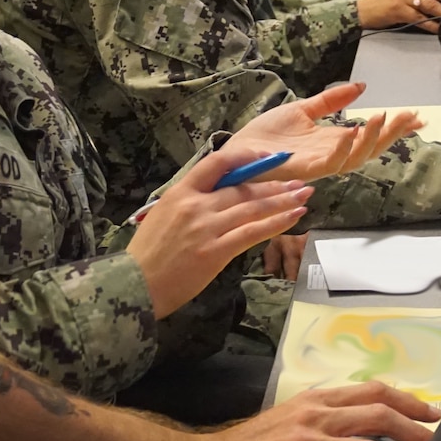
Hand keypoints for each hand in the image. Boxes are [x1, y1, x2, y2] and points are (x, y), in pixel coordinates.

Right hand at [127, 153, 311, 316]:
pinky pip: (253, 232)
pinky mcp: (216, 251)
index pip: (217, 162)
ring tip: (304, 195)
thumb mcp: (164, 215)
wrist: (136, 284)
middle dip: (274, 183)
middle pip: (243, 188)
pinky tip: (293, 217)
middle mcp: (196, 205)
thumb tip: (219, 196)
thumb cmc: (149, 254)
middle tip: (298, 180)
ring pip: (253, 208)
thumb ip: (191, 203)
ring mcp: (207, 228)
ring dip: (283, 201)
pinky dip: (277, 223)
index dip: (245, 157)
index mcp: (180, 192)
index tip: (265, 157)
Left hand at [225, 82, 419, 181]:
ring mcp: (319, 164)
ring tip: (383, 118)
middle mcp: (330, 155)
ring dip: (371, 139)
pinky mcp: (304, 170)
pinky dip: (344, 148)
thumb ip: (331, 101)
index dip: (394, 128)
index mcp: (332, 141)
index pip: (370, 135)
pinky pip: (330, 163)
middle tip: (410, 118)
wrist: (238, 150)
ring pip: (355, 158)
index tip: (416, 117)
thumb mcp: (303, 109)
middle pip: (371, 149)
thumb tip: (360, 86)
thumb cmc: (266, 136)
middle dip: (392, 134)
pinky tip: (352, 132)